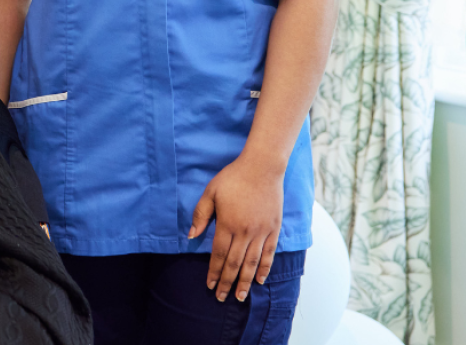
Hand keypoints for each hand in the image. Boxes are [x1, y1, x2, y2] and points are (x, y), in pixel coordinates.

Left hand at [188, 156, 283, 301]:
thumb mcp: (210, 192)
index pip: (218, 254)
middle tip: (221, 298)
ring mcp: (262, 232)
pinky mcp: (274, 229)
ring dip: (245, 282)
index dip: (213, 271)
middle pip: (235, 263)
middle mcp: (246, 232)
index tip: (209, 285)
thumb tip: (190, 236)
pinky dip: (265, 268)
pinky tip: (260, 280)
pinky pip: (269, 253)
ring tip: (239, 296)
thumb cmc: (233, 178)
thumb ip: (201, 215)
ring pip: (253, 263)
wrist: (263, 167)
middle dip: (226, 282)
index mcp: (228, 224)